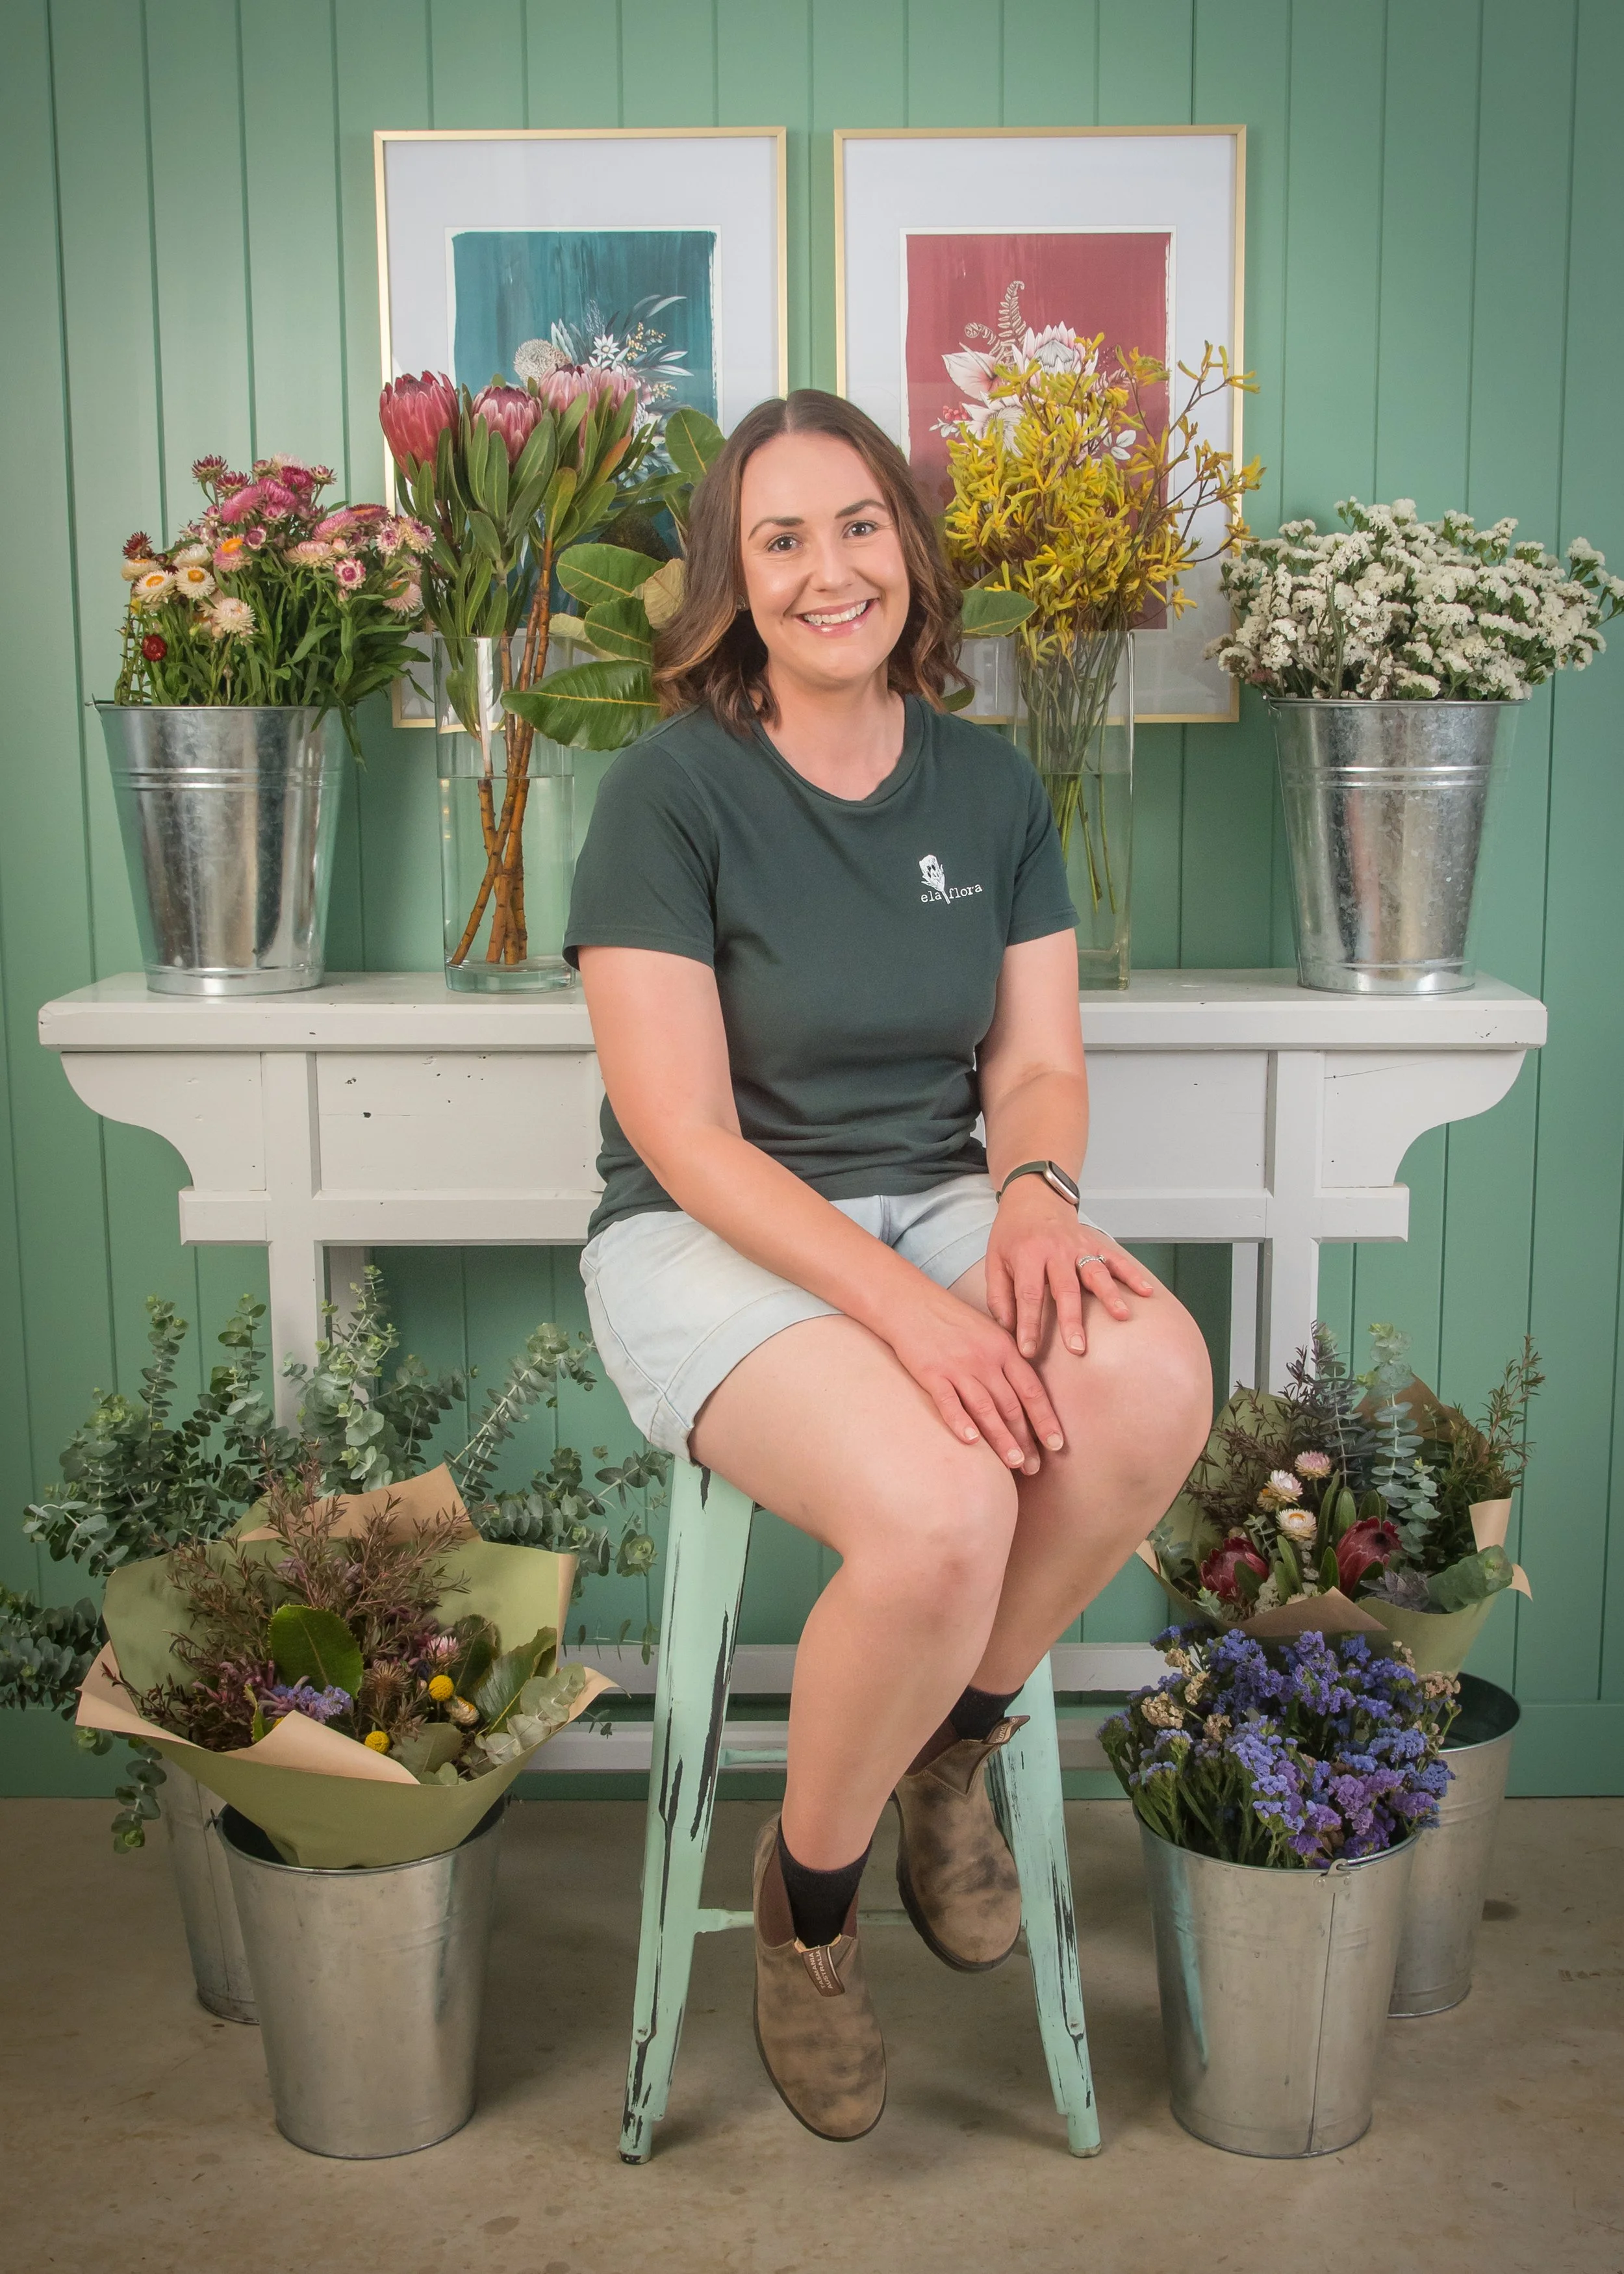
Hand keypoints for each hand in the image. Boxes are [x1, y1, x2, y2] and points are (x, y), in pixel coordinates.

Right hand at [883, 1281, 1064, 1473]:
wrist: (910, 1302)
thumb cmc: (952, 1320)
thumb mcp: (989, 1332)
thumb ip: (1008, 1361)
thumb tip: (1027, 1396)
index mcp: (1004, 1348)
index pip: (1032, 1390)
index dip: (1045, 1419)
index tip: (1057, 1444)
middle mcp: (985, 1359)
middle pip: (1011, 1405)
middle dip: (1025, 1439)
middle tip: (1034, 1467)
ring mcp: (958, 1366)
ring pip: (985, 1408)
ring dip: (1001, 1438)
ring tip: (1014, 1464)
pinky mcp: (931, 1372)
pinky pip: (948, 1401)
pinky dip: (960, 1422)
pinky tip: (971, 1442)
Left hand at [986, 1178, 1154, 1359]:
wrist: (1033, 1198)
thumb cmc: (1012, 1234)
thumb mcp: (994, 1260)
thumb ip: (999, 1295)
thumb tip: (1007, 1330)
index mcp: (1027, 1254)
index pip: (1029, 1295)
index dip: (1029, 1325)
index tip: (1029, 1351)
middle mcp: (1056, 1250)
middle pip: (1065, 1289)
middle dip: (1071, 1320)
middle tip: (1077, 1348)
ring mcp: (1079, 1246)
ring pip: (1096, 1273)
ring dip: (1109, 1295)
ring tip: (1121, 1316)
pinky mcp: (1096, 1244)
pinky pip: (1116, 1259)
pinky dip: (1132, 1275)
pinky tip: (1145, 1291)